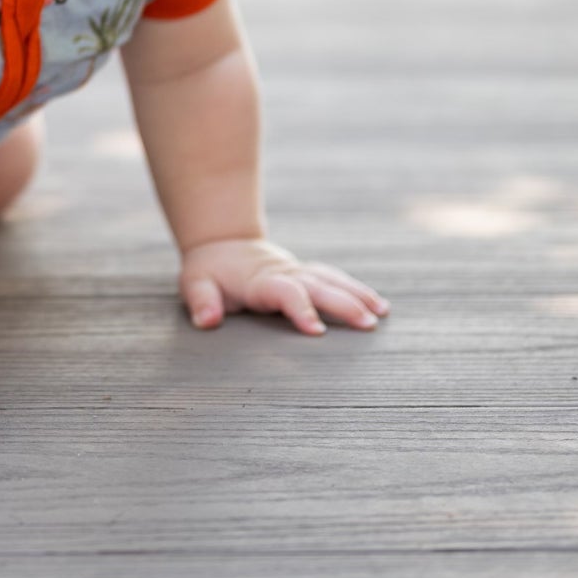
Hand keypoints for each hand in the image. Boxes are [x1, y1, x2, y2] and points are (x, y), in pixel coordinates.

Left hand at [180, 237, 389, 335]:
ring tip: (381, 314)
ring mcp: (298, 272)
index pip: (285, 293)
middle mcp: (285, 274)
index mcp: (260, 280)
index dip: (301, 309)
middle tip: (368, 324)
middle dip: (344, 304)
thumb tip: (207, 320)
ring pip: (333, 280)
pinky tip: (378, 305)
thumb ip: (201, 302)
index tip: (319, 332)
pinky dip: (357, 290)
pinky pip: (336, 280)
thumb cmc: (209, 270)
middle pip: (319, 286)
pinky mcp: (307, 275)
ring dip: (358, 295)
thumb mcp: (195, 284)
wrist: (222, 245)